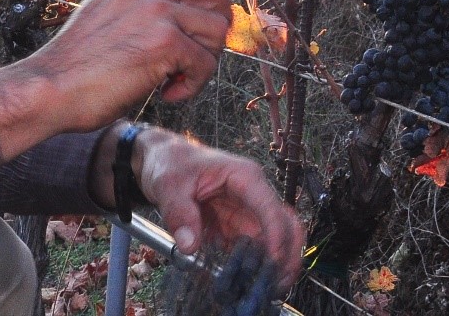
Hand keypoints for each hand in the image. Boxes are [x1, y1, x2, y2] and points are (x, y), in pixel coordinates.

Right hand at [0, 0, 252, 158]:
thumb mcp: (109, 10)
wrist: (50, 87)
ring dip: (205, 59)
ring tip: (176, 76)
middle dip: (218, 25)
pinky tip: (168, 92)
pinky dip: (193, 84)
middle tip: (198, 54)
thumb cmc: (79, 61)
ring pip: (217, 27)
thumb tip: (195, 4)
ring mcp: (154, 8)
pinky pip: (205, 62)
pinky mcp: (163, 40)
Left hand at [130, 127, 304, 288]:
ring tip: (265, 289)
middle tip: (278, 283)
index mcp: (244, 177)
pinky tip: (246, 284)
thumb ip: (179, 213)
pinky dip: (253, 267)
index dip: (277, 236)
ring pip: (273, 242)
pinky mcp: (234, 228)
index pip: (271, 208)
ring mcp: (245, 214)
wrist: (161, 160)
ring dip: (273, 265)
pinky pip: (251, 251)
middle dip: (288, 254)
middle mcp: (252, 196)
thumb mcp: (168, 184)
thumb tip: (190, 246)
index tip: (272, 262)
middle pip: (285, 226)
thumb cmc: (170, 162)